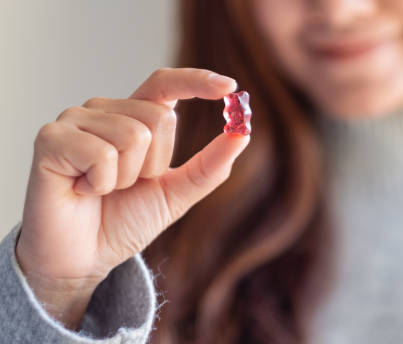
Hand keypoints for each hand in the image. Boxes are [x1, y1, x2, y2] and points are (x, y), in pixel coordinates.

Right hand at [16, 68, 248, 328]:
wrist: (85, 258)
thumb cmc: (125, 221)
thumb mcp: (176, 193)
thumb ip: (209, 166)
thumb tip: (242, 134)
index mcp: (133, 117)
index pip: (165, 83)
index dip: (197, 81)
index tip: (230, 88)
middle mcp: (104, 110)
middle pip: (159, 117)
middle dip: (155, 165)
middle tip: (127, 186)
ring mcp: (75, 121)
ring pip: (133, 136)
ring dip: (126, 178)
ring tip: (102, 189)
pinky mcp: (51, 139)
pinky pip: (102, 154)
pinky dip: (101, 183)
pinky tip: (83, 190)